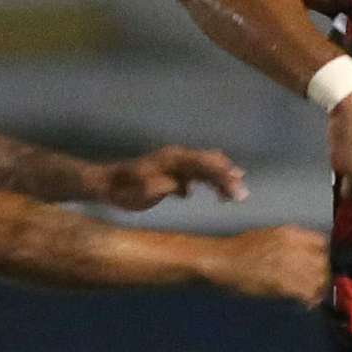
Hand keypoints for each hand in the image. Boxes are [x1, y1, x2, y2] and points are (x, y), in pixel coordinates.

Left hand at [104, 146, 244, 210]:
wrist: (108, 184)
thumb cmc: (125, 189)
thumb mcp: (143, 191)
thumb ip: (166, 187)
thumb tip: (185, 189)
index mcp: (173, 159)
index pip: (204, 165)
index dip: (222, 177)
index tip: (236, 191)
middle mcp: (177, 156)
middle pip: (209, 162)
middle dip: (228, 177)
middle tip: (243, 195)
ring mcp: (176, 162)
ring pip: (205, 167)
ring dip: (221, 179)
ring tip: (236, 194)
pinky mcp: (173, 171)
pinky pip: (197, 173)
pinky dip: (211, 181)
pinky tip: (218, 193)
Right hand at [208, 224, 329, 307]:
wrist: (224, 262)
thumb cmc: (240, 248)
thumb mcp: (270, 235)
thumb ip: (291, 243)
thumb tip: (304, 255)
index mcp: (292, 233)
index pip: (322, 243)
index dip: (323, 255)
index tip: (320, 264)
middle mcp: (297, 247)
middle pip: (325, 262)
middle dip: (323, 273)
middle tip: (318, 284)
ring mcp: (293, 266)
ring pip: (320, 279)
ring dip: (318, 288)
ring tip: (312, 295)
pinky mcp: (287, 284)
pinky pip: (308, 293)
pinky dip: (309, 300)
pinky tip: (304, 303)